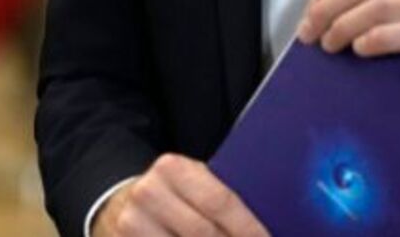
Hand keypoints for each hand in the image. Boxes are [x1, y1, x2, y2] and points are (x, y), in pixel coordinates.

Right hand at [93, 155, 268, 236]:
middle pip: (205, 234)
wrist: (123, 205)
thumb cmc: (175, 196)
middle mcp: (149, 193)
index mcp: (172, 168)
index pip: (220, 202)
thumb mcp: (195, 183)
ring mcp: (132, 223)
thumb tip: (275, 225)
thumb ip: (223, 197)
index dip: (249, 230)